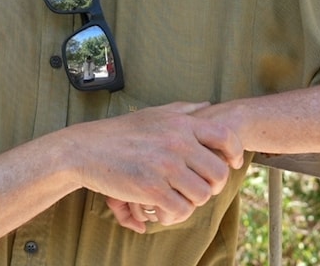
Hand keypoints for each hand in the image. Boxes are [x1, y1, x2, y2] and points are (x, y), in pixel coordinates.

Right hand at [66, 102, 245, 231]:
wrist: (84, 149)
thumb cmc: (120, 132)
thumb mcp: (155, 113)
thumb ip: (184, 109)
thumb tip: (208, 104)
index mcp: (182, 124)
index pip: (225, 137)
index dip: (235, 153)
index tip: (234, 164)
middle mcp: (178, 144)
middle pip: (218, 173)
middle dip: (213, 185)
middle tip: (200, 189)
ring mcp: (166, 167)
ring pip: (202, 194)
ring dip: (193, 201)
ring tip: (179, 199)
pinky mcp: (152, 189)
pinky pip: (181, 209)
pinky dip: (175, 214)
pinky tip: (163, 210)